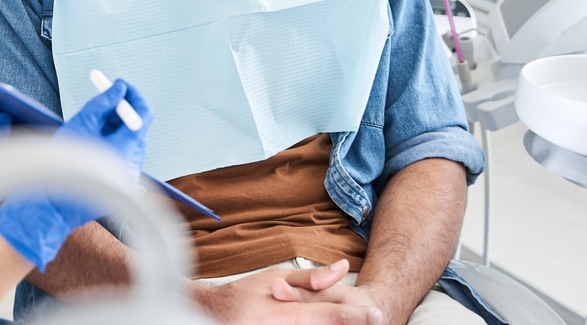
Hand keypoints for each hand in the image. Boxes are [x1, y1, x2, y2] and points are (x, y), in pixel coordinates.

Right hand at [0, 79, 151, 270]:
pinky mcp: (117, 183)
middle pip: (133, 127)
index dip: (131, 95)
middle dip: (118, 111)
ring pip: (124, 141)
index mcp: (127, 147)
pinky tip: (85, 146)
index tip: (117, 84)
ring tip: (86, 126)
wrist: (51, 206)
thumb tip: (119, 88)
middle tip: (98, 100)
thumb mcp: (81, 124)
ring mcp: (126, 175)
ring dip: (110, 127)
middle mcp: (133, 162)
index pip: (143, 113)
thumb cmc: (62, 165)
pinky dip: (106, 144)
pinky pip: (118, 155)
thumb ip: (103, 103)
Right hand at [193, 260, 383, 324]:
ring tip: (350, 322)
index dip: (357, 316)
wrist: (211, 314)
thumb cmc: (244, 294)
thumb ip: (310, 278)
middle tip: (370, 319)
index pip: (331, 315)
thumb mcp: (275, 278)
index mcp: (288, 312)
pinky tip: (326, 324)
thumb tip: (343, 268)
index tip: (376, 313)